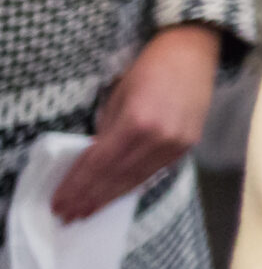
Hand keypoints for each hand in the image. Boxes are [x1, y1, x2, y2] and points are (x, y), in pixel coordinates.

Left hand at [53, 25, 221, 220]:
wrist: (193, 53)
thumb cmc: (150, 67)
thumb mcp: (118, 95)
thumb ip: (107, 129)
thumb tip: (94, 159)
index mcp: (137, 120)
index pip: (100, 162)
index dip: (78, 184)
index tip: (60, 201)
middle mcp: (159, 137)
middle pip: (118, 176)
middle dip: (90, 197)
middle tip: (69, 215)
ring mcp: (177, 144)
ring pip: (137, 179)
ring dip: (109, 197)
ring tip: (88, 211)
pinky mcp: (187, 146)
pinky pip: (154, 172)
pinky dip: (132, 185)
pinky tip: (116, 194)